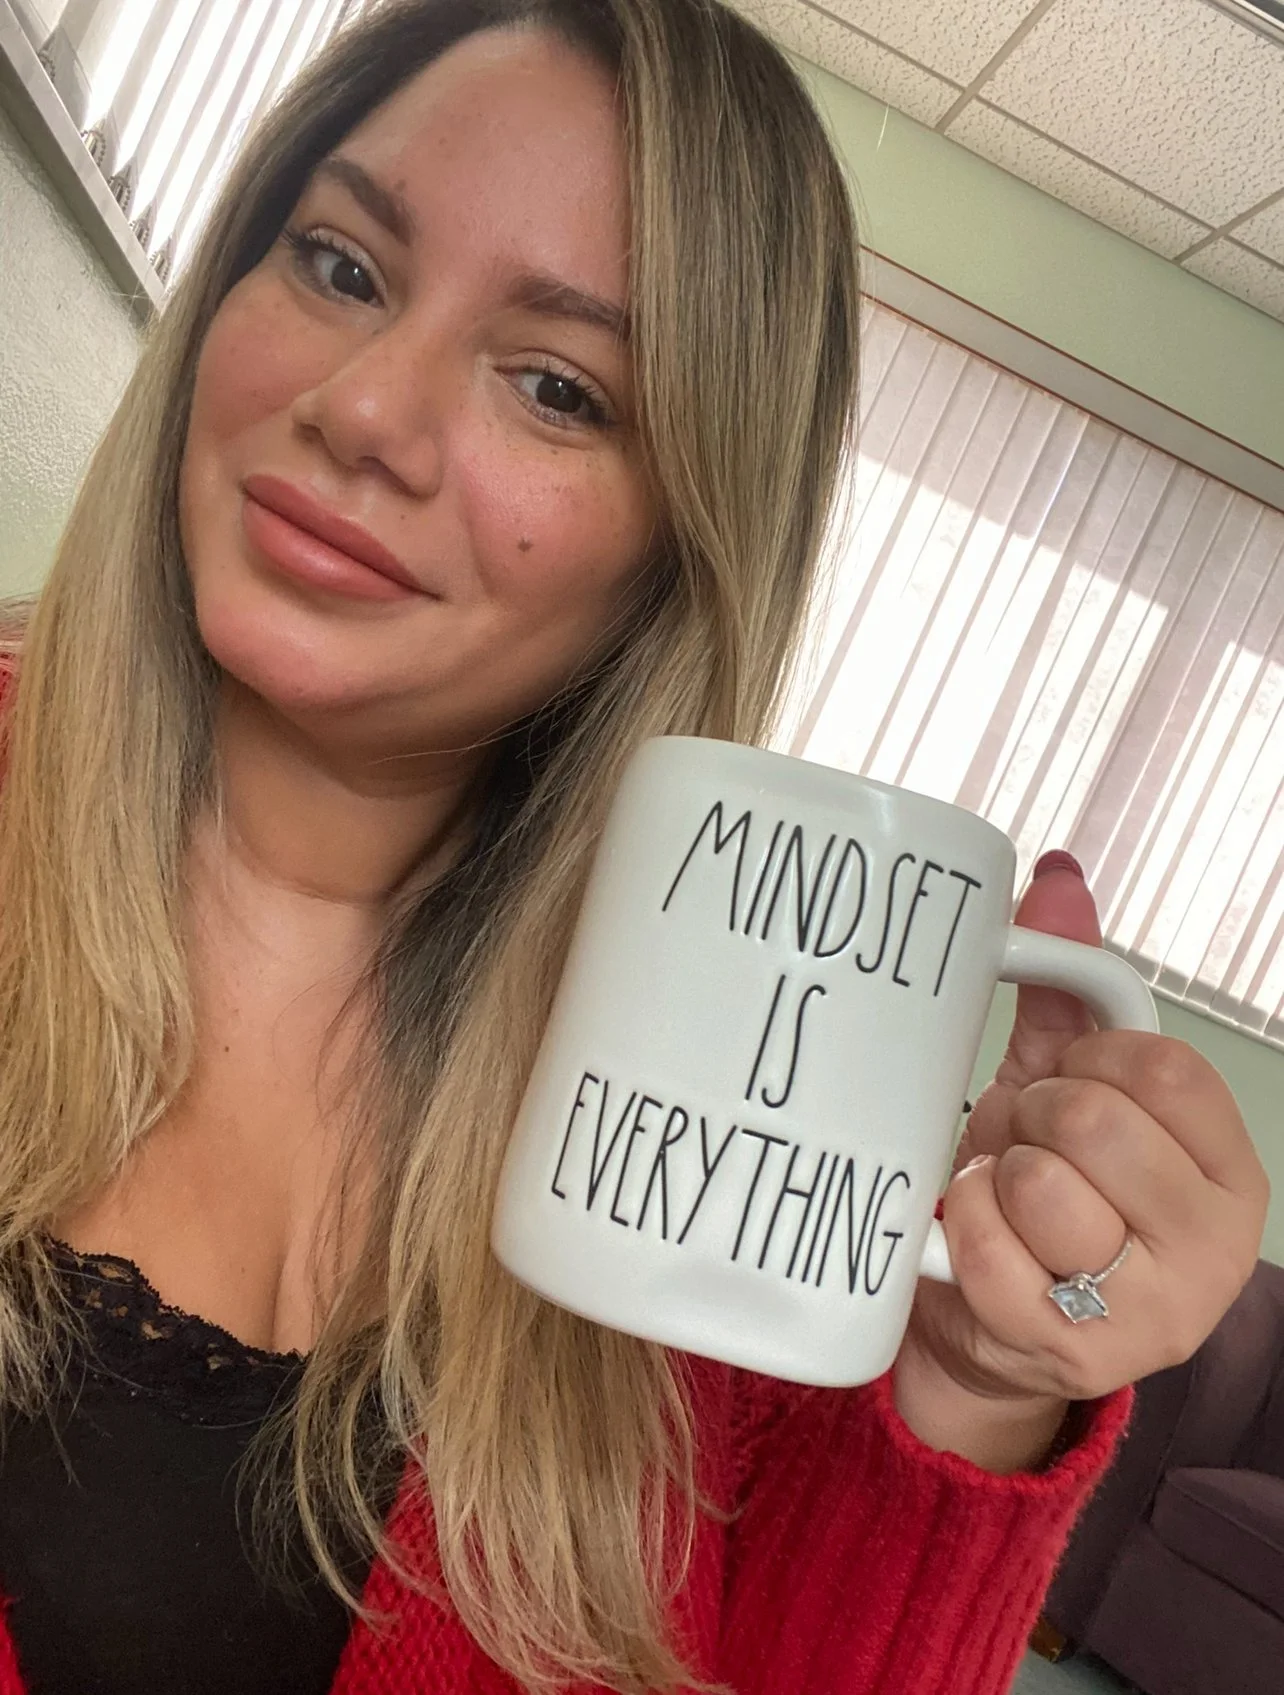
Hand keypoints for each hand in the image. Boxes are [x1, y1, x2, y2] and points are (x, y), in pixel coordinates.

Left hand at [893, 853, 1269, 1470]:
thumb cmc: (1036, 1195)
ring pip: (1042, 1186)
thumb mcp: (1061, 1087)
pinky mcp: (1072, 1357)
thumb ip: (1069, 990)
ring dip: (997, 1177)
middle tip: (1027, 1148)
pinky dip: (961, 1227)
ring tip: (1002, 1196)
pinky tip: (971, 1236)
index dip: (1090, 1061)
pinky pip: (990, 1250)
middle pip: (1097, 1122)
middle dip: (1036, 1119)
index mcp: (1229, 1171)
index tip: (1070, 1084)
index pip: (1162, 1068)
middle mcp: (1212, 1247)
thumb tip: (1056, 878)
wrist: (981, 1323)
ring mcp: (1151, 1314)